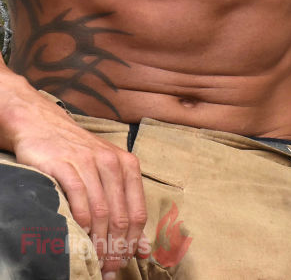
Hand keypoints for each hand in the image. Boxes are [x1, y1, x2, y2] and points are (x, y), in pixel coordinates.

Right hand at [5, 80, 148, 277]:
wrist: (46, 126)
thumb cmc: (79, 155)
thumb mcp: (108, 175)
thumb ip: (126, 207)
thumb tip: (143, 248)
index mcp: (128, 165)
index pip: (137, 212)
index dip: (132, 243)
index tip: (123, 263)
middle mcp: (112, 162)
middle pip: (120, 216)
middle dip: (115, 248)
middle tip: (107, 269)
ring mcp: (88, 162)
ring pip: (101, 210)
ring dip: (98, 241)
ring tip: (93, 260)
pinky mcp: (65, 164)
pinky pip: (78, 196)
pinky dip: (80, 220)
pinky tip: (80, 234)